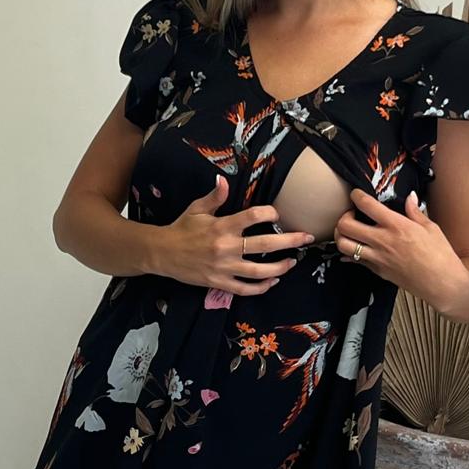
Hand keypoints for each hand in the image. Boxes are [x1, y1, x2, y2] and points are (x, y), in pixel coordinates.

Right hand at [158, 175, 313, 295]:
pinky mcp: (219, 283)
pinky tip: (272, 282)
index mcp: (222, 226)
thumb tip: (224, 180)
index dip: (270, 213)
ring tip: (292, 262)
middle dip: (290, 241)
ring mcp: (224, 268)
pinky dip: (261, 287)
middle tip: (306, 238)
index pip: (254, 216)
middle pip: (265, 245)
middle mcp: (226, 247)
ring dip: (280, 267)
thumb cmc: (181, 229)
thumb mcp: (196, 209)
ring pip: (259, 271)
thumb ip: (214, 196)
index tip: (277, 214)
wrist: (161, 253)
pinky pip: (245, 289)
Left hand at [334, 188, 466, 306]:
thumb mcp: (431, 228)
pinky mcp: (377, 271)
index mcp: (397, 226)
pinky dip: (349, 254)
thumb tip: (410, 197)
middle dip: (342, 217)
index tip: (356, 194)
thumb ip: (415, 212)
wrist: (443, 284)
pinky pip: (355, 261)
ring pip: (344, 245)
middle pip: (346, 226)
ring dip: (341, 236)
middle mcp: (382, 241)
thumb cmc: (441, 255)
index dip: (356, 196)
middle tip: (351, 215)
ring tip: (349, 232)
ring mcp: (377, 258)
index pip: (367, 205)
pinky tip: (355, 248)